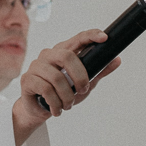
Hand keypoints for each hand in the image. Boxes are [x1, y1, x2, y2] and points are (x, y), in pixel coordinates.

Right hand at [12, 29, 120, 145]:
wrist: (40, 110)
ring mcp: (36, 66)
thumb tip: (117, 60)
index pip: (78, 38)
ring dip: (67, 96)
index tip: (104, 38)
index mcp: (63, 51)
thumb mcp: (84, 83)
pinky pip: (45, 89)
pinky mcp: (27, 79)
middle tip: (83, 90)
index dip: (91, 36)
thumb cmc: (62, 93)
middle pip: (67, 56)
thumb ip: (98, 71)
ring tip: (68, 105)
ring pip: (57, 77)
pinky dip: (55, 103)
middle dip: (80, 76)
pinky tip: (57, 109)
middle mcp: (48, 54)